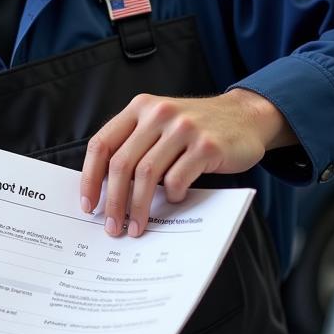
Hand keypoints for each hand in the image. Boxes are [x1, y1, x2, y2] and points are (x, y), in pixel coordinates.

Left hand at [80, 88, 295, 237]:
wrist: (246, 115)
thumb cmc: (196, 128)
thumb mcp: (160, 123)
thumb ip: (135, 144)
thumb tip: (106, 190)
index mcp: (139, 108)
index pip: (101, 144)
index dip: (90, 177)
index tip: (88, 204)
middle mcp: (158, 114)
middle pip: (121, 163)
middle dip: (113, 200)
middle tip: (112, 225)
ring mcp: (183, 128)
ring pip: (146, 174)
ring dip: (138, 207)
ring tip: (137, 226)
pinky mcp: (207, 146)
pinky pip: (178, 178)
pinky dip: (171, 195)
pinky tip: (173, 200)